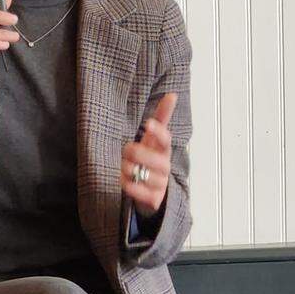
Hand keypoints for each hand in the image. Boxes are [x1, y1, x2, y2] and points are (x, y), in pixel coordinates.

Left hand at [121, 93, 177, 217]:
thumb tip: (172, 95)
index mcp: (164, 150)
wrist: (153, 189)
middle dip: (139, 154)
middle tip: (126, 150)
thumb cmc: (150, 158)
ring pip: (148, 177)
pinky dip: (132, 187)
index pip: (166, 140)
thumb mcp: (153, 139)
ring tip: (122, 166)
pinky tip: (123, 181)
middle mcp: (165, 167)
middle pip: (157, 161)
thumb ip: (161, 117)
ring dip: (132, 170)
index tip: (148, 124)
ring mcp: (160, 184)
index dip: (159, 132)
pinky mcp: (154, 199)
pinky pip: (143, 194)